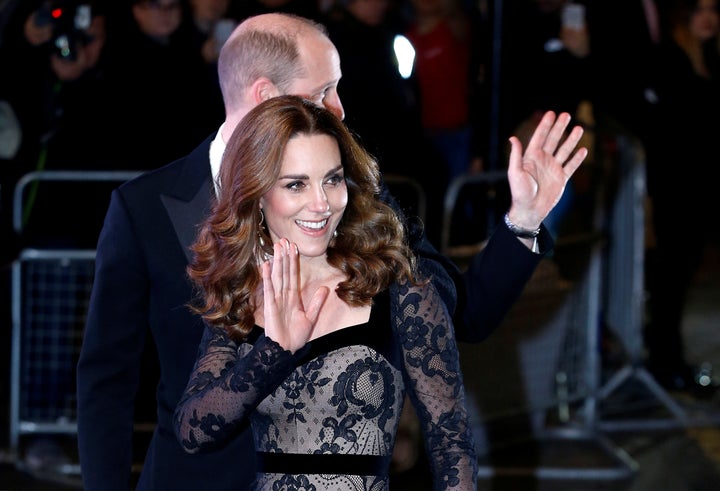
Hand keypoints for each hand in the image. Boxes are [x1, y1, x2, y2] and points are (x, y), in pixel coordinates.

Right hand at [261, 239, 328, 352]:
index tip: (293, 247)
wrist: (285, 350)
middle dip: (284, 256)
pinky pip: (269, 289)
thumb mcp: (311, 317)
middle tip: (283, 240)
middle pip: (284, 272)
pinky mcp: (270, 306)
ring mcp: (276, 300)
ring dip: (277, 261)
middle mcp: (283, 296)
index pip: (293, 275)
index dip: (293, 261)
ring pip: (277, 276)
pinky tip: (266, 265)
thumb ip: (317, 302)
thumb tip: (325, 288)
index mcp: (292, 298)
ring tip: (276, 247)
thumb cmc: (295, 336)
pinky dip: (267, 277)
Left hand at [506, 110, 586, 230]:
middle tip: (566, 114)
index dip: (545, 125)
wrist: (530, 210)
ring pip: (564, 150)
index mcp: (531, 157)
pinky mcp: (561, 178)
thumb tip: (513, 138)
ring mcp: (553, 168)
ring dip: (571, 140)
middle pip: (553, 140)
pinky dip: (577, 158)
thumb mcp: (515, 173)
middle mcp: (543, 160)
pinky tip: (583, 150)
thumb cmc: (519, 193)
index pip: (539, 137)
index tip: (551, 113)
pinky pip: (571, 166)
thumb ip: (516, 155)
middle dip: (560, 127)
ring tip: (579, 128)